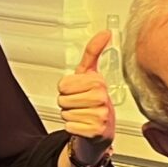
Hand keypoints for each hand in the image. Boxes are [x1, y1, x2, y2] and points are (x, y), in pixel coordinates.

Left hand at [58, 30, 116, 166]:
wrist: (101, 133)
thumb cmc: (94, 102)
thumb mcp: (90, 75)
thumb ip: (93, 52)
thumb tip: (105, 33)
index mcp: (99, 81)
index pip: (63, 84)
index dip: (65, 89)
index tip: (78, 91)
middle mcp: (102, 97)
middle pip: (62, 98)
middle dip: (67, 103)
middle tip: (80, 105)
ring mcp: (101, 114)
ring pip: (65, 112)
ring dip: (70, 116)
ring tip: (82, 115)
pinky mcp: (97, 131)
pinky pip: (69, 126)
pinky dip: (72, 128)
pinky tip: (83, 126)